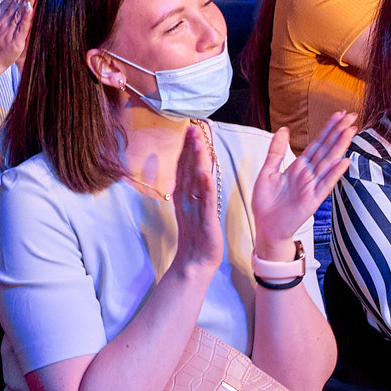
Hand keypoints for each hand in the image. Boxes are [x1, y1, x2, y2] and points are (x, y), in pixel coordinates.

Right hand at [163, 121, 223, 278]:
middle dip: (190, 148)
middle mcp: (187, 199)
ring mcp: (194, 209)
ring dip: (196, 162)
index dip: (187, 148)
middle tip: (192, 127)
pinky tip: (205, 174)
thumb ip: (193, 190)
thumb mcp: (193, 209)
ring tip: (198, 143)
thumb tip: (195, 171)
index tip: (189, 129)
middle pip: (187, 169)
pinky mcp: (205, 220)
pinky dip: (204, 188)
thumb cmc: (197, 236)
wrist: (195, 263)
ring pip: (195, 181)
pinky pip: (205, 202)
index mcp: (184, 195)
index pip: (184, 167)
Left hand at [252, 113, 356, 248]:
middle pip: (326, 149)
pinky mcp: (312, 200)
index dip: (328, 129)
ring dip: (340, 147)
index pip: (317, 144)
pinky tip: (344, 161)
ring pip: (329, 163)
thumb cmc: (267, 203)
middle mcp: (309, 175)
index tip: (339, 114)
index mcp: (299, 167)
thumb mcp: (268, 171)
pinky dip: (335, 173)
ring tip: (351, 131)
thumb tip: (283, 129)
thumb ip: (277, 150)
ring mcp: (312, 186)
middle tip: (351, 116)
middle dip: (338, 132)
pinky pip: (325, 185)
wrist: (265, 227)